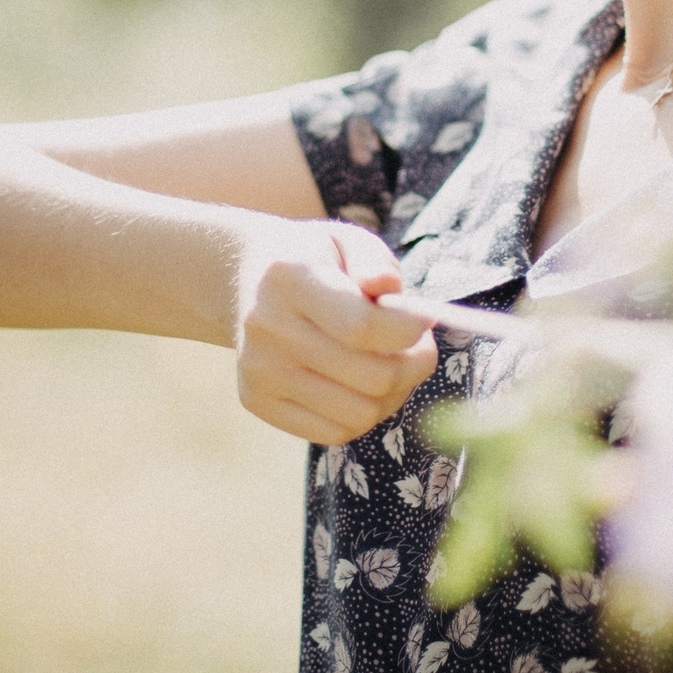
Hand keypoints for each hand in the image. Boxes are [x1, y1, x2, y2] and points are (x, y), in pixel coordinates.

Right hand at [232, 218, 437, 443]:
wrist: (247, 280)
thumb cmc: (315, 259)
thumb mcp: (347, 240)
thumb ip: (374, 260)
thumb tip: (387, 286)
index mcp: (289, 277)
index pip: (362, 328)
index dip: (410, 331)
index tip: (425, 320)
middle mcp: (267, 327)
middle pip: (372, 377)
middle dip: (414, 364)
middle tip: (418, 346)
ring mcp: (259, 371)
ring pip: (360, 413)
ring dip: (393, 393)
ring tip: (390, 363)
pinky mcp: (257, 401)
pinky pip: (335, 432)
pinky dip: (363, 414)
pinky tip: (361, 384)